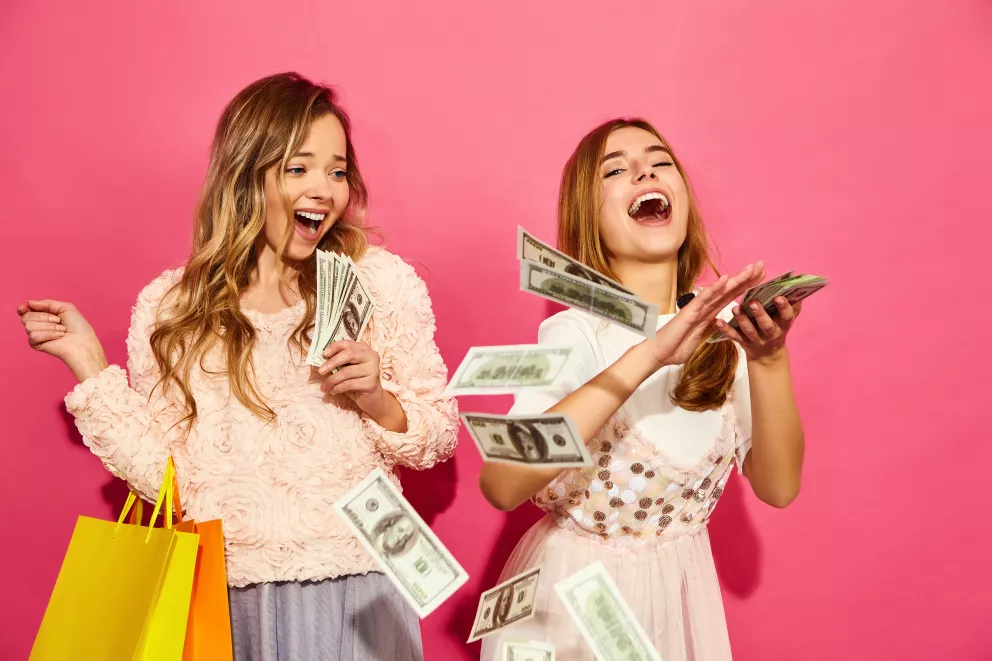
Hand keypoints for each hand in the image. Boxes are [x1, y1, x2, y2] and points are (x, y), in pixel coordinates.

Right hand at [17, 299, 107, 380]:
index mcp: (43, 315)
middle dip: (44, 317)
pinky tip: (57, 337)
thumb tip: (28, 303)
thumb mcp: (65, 308)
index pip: (25, 311)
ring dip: (49, 326)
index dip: (22, 309)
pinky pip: (33, 336)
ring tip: (61, 330)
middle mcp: (37, 324)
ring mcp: (36, 334)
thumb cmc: (77, 326)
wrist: (82, 341)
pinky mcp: (36, 344)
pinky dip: (48, 334)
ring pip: (29, 325)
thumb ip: (47, 303)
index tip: (24, 307)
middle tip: (58, 321)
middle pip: (26, 316)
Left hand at [317, 340, 385, 409]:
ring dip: (332, 380)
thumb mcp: (347, 368)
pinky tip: (333, 391)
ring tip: (324, 387)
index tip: (324, 355)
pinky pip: (350, 384)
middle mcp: (371, 357)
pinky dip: (338, 388)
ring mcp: (373, 370)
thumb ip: (339, 362)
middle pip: (349, 354)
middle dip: (332, 362)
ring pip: (347, 372)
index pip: (348, 343)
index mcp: (364, 349)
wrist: (371, 398)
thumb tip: (322, 360)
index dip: (334, 347)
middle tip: (320, 371)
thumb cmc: (356, 380)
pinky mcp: (371, 383)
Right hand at [649, 263, 765, 366]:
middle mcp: (704, 308)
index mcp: (708, 314)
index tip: (760, 277)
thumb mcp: (698, 338)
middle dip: (746, 277)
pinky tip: (725, 279)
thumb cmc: (675, 347)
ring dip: (736, 279)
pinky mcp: (689, 313)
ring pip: (720, 291)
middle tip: (762, 264)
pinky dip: (715, 288)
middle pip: (729, 290)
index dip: (745, 286)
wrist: (659, 353)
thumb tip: (718, 325)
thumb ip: (709, 329)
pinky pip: (704, 299)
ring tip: (751, 268)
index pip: (730, 297)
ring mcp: (697, 308)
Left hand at [715, 296, 801, 364]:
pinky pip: (734, 337)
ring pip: (749, 330)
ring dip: (742, 320)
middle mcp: (771, 334)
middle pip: (766, 325)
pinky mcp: (743, 342)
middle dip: (760, 314)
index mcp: (783, 325)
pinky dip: (725, 330)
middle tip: (753, 302)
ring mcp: (756, 339)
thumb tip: (796, 285)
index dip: (784, 308)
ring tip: (735, 308)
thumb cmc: (777, 328)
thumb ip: (791, 304)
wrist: (767, 356)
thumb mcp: (786, 319)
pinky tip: (718, 321)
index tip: (778, 297)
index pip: (787, 316)